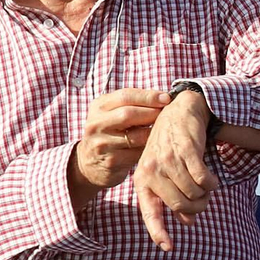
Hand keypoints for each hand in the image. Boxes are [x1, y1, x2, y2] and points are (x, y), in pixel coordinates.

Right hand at [70, 88, 170, 205]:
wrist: (90, 163)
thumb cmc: (110, 133)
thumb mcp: (113, 113)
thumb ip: (132, 104)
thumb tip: (164, 97)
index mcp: (99, 106)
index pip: (125, 96)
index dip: (148, 96)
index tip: (167, 97)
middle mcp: (97, 124)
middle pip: (128, 114)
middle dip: (152, 112)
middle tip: (169, 113)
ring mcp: (102, 143)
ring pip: (136, 135)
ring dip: (154, 131)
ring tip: (166, 128)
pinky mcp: (111, 161)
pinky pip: (138, 152)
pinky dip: (150, 147)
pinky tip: (157, 145)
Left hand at [134, 90, 220, 250]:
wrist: (180, 110)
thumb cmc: (172, 144)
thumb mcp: (167, 171)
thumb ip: (174, 197)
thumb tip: (186, 222)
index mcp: (143, 179)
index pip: (149, 211)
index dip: (158, 231)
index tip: (168, 248)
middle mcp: (151, 171)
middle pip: (179, 205)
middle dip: (197, 208)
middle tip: (204, 201)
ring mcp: (167, 160)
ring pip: (193, 193)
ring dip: (206, 195)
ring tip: (208, 187)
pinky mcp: (185, 151)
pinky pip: (203, 179)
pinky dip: (211, 184)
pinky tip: (212, 179)